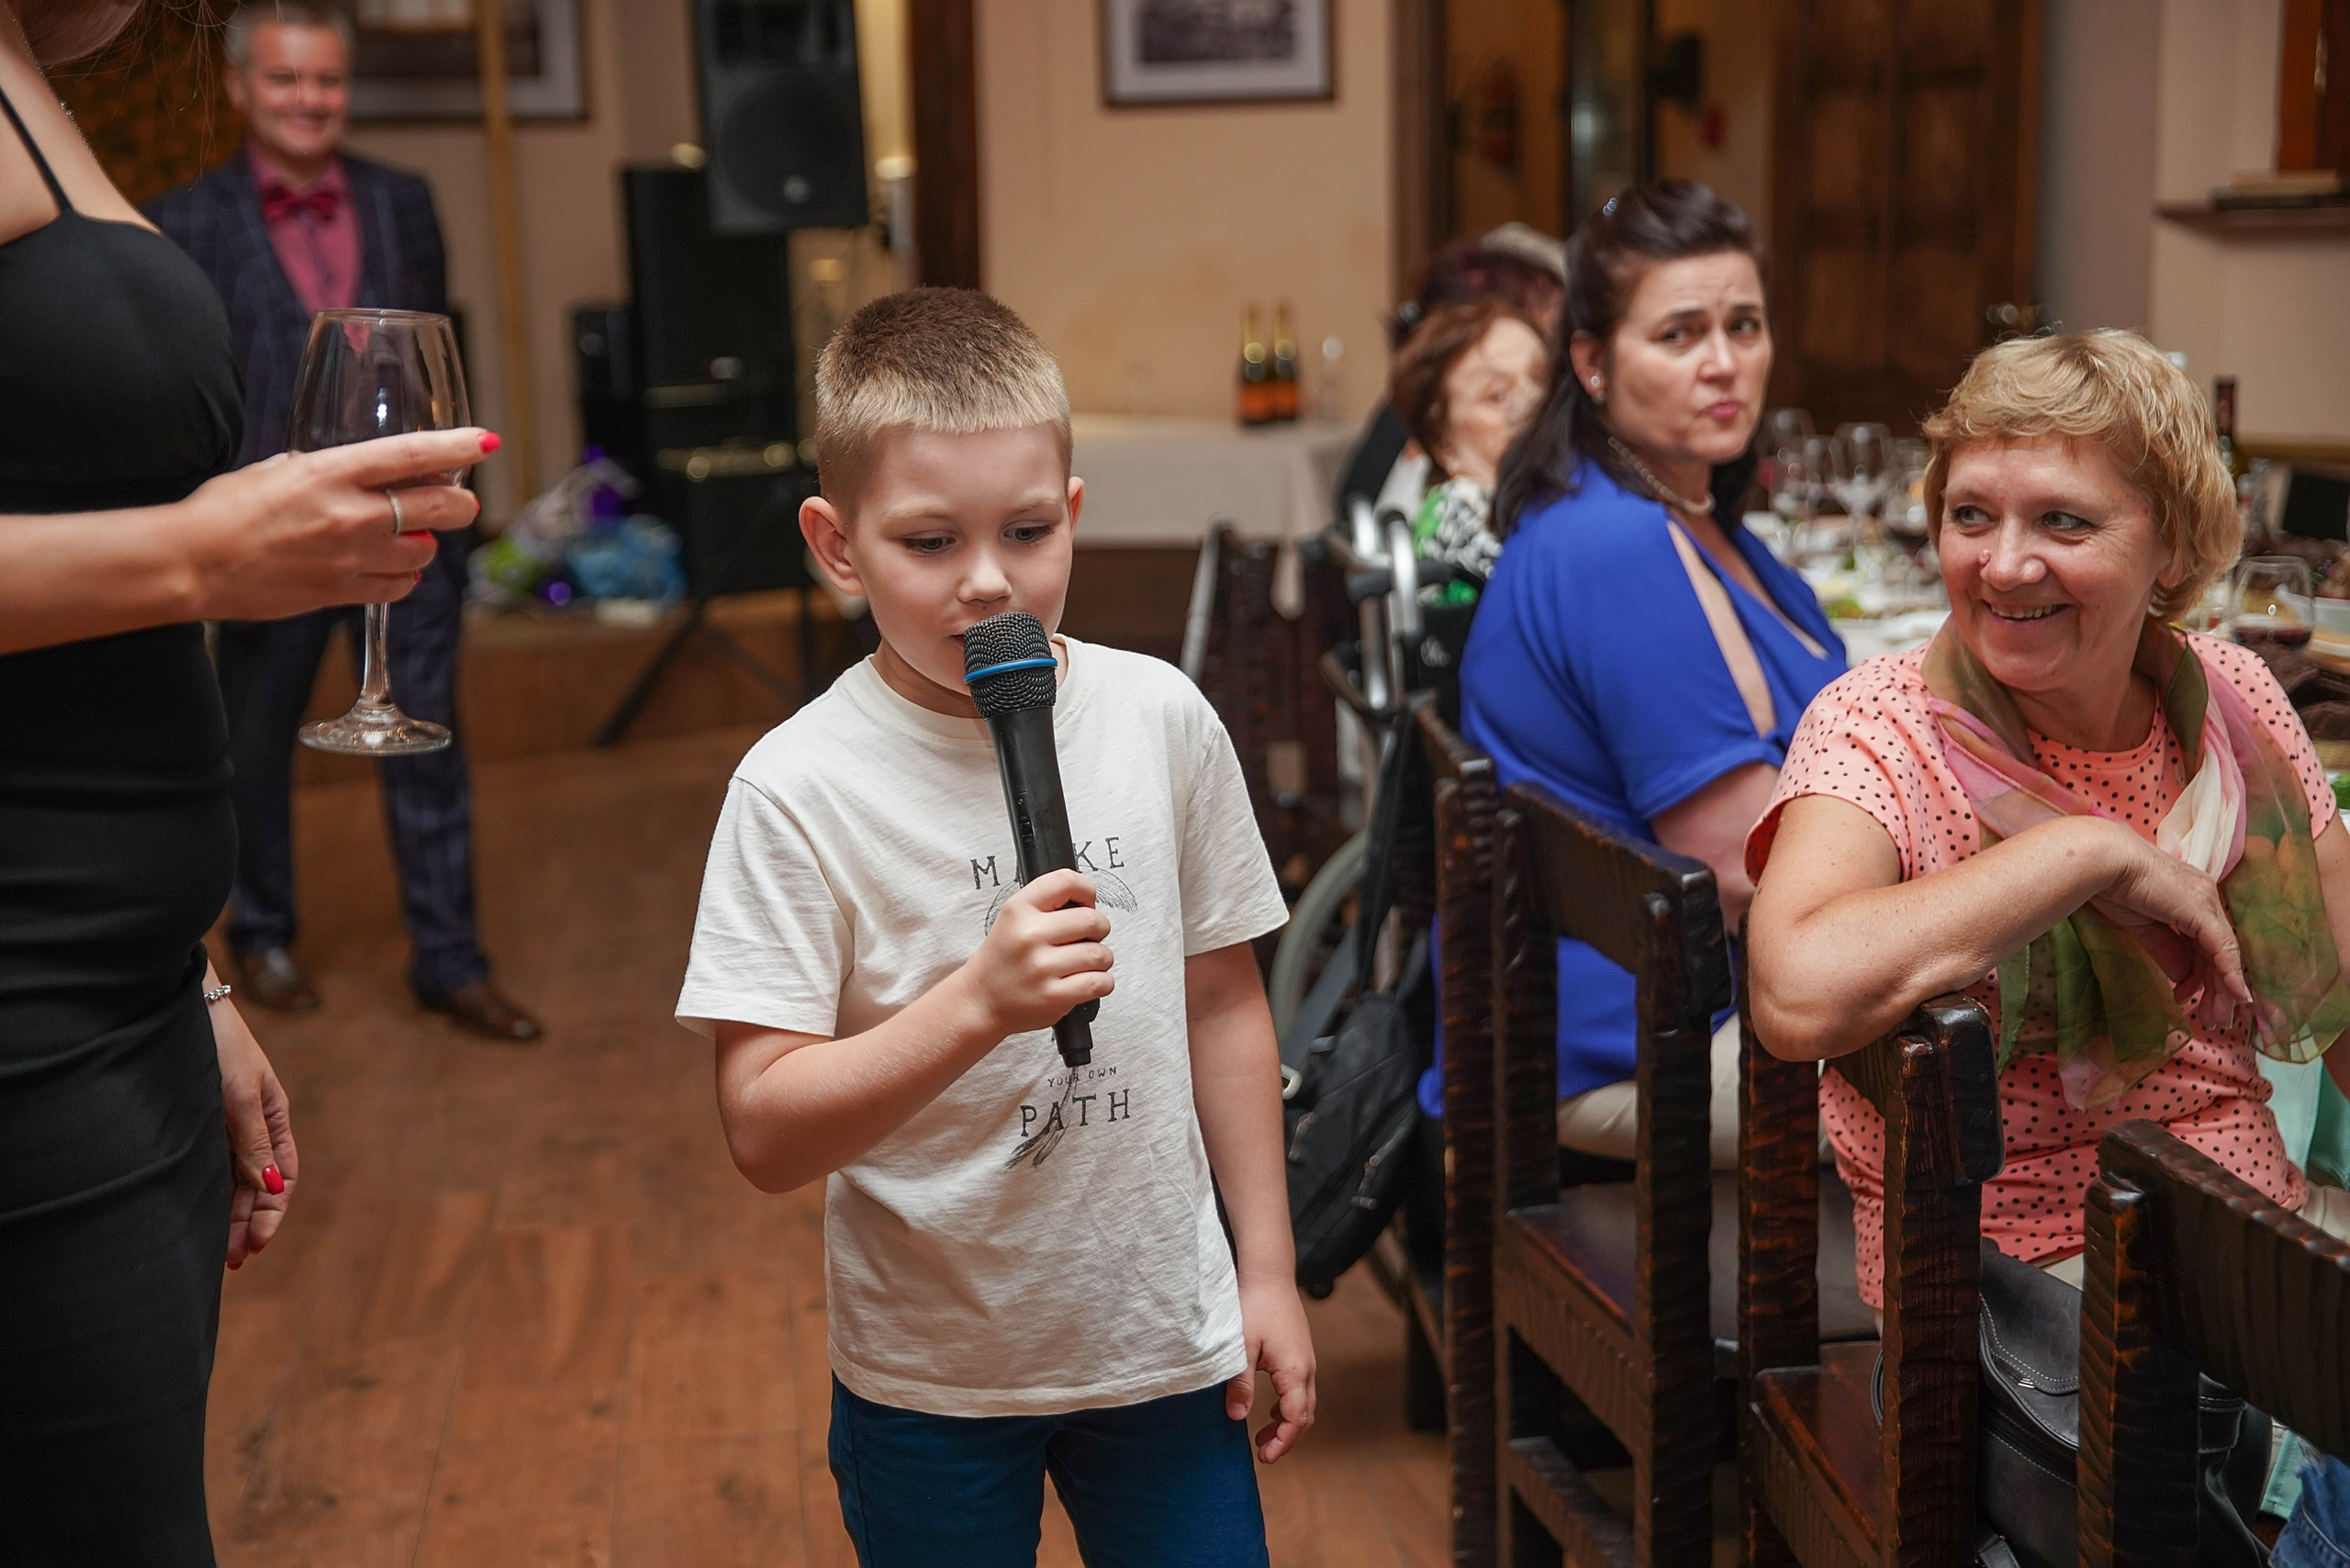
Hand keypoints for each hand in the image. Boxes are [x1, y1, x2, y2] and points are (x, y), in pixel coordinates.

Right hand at [178, 429, 495, 621]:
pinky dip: (403, 577)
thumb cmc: (225, 509)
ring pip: (424, 552)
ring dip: (426, 542)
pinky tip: (391, 568)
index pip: (412, 455)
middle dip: (461, 505)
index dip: (457, 448)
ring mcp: (350, 559)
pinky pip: (397, 588)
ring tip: (411, 535)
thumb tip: (357, 472)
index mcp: (330, 473)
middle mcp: (350, 516)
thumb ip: (325, 469)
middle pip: (438, 509)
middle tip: (463, 502)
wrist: (193, 563)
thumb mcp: (277, 469)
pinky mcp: (342, 594)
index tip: (486, 442)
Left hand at [210, 995, 296, 1268]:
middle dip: (249, 1224)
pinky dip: (209, 1197)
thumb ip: (254, 1141)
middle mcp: (251, 1125)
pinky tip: (200, 1218)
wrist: (179, 1008)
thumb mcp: (239, 1094)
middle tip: (234, 1260)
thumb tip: (270, 1186)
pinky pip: (208, 1169)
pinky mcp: (197, 1124)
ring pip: (231, 1181)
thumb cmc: (216, 1044)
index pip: (282, 1174)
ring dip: (229, 1217)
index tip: (257, 1243)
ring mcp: (223, 1126)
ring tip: (218, 1252)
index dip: (273, 1212)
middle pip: (257, 1184)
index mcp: (273, 1114)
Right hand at [961, 868, 1114, 1037]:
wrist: (980, 1001)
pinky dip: (1102, 983)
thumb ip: (1046, 906)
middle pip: (1093, 920)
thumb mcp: (1012, 920)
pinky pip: (1100, 982)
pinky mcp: (1053, 996)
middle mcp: (1030, 935)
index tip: (1087, 902)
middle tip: (1089, 939)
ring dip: (1101, 960)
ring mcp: (1041, 967)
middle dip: (1099, 930)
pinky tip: (1088, 981)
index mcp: (1019, 910)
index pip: (1066, 881)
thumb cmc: (1002, 961)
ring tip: (1085, 964)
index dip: (1086, 890)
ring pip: (1101, 954)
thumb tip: (1088, 902)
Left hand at [1229, 1276, 1315, 1461]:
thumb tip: (1237, 1417)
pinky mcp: (1300, 1353)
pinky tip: (1269, 1408)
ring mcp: (1306, 1360)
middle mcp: (1306, 1368)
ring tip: (1262, 1436)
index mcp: (1294, 1371)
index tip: (1265, 1457)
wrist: (1269, 1274)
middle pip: (1305, 1416)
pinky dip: (1288, 1406)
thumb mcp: (1241, 1347)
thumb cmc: (1254, 1306)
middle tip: (1263, 1453)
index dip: (1283, 1442)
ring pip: (1304, 1403)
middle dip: (1286, 1438)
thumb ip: (1240, 1383)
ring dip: (1287, 1422)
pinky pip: (1300, 1389)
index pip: (1296, 1419)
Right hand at [2084, 818, 2252, 1028]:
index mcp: (2190, 900)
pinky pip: (2222, 950)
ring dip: (2222, 990)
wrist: (2105, 863)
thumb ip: (2166, 950)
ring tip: (2218, 1018)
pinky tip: (2235, 996)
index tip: (2191, 999)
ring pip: (2224, 955)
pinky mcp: (2202, 913)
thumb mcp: (2142, 926)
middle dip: (2217, 989)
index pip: (2205, 944)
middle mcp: (2206, 900)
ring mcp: (2207, 905)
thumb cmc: (2113, 886)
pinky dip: (2230, 975)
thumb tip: (2183, 979)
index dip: (2203, 975)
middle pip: (2219, 953)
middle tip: (2215, 1019)